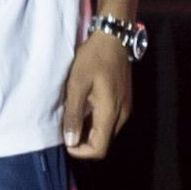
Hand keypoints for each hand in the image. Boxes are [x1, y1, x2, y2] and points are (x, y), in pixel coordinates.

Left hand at [61, 30, 130, 158]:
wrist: (114, 38)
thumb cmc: (93, 58)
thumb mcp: (77, 84)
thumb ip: (74, 114)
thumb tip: (71, 141)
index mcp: (110, 113)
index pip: (99, 149)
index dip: (81, 152)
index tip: (65, 141)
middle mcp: (122, 116)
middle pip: (103, 144)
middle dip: (83, 143)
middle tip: (66, 128)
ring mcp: (125, 109)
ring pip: (106, 133)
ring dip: (89, 133)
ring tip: (72, 118)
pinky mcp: (124, 102)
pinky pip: (110, 122)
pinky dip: (95, 123)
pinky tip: (83, 109)